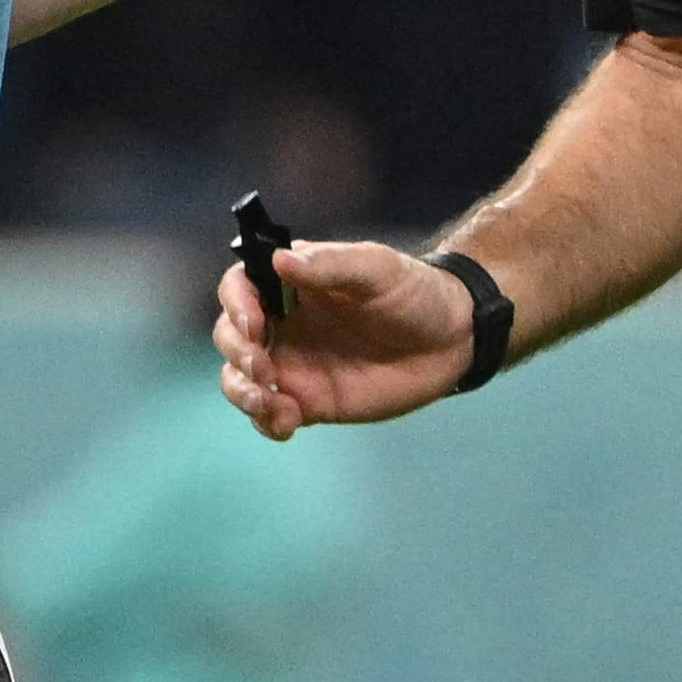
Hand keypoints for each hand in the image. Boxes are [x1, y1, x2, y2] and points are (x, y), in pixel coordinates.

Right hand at [213, 237, 477, 440]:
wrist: (451, 341)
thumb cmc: (413, 291)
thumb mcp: (377, 268)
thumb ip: (331, 264)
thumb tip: (281, 259)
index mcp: (291, 283)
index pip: (240, 286)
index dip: (236, 303)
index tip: (254, 323)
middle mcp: (283, 322)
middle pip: (230, 335)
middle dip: (236, 353)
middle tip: (264, 368)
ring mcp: (293, 364)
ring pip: (239, 378)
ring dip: (240, 391)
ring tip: (268, 402)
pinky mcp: (309, 401)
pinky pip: (270, 414)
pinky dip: (266, 422)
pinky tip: (287, 422)